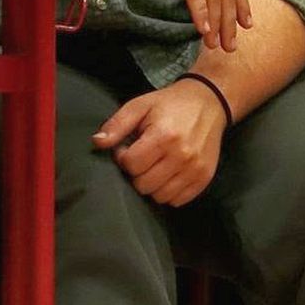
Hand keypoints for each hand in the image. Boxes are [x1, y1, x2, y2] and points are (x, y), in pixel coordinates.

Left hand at [92, 79, 227, 206]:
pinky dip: (168, 192)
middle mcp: (182, 156)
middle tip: (139, 158)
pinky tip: (165, 175)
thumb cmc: (169, 104)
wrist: (208, 103)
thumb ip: (117, 125)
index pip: (131, 164)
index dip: (122, 157)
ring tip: (152, 166)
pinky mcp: (205, 178)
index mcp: (164, 136)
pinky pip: (179, 200)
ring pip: (160, 196)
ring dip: (150, 184)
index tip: (127, 147)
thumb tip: (97, 142)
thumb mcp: (139, 106)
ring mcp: (196, 169)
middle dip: (135, 173)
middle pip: (144, 184)